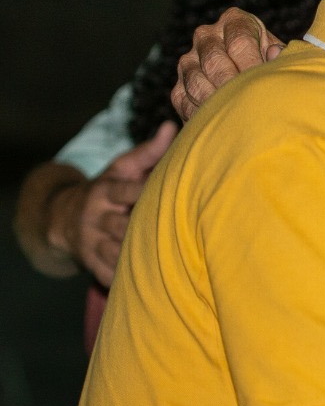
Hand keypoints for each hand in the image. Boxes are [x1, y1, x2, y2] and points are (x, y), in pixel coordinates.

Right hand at [48, 122, 176, 286]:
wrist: (63, 217)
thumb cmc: (108, 189)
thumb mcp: (122, 168)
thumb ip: (148, 151)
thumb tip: (171, 126)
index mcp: (105, 190)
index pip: (124, 191)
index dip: (144, 193)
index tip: (170, 193)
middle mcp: (95, 216)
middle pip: (122, 225)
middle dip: (146, 229)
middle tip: (178, 233)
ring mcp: (90, 241)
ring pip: (116, 252)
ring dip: (139, 257)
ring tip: (170, 259)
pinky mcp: (90, 262)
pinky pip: (109, 273)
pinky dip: (127, 278)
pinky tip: (152, 279)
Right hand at [171, 7, 282, 120]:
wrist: (254, 89)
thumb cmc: (273, 71)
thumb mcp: (283, 59)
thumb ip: (282, 56)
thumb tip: (274, 53)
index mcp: (235, 21)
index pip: (240, 41)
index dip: (253, 65)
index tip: (264, 84)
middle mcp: (207, 36)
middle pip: (215, 61)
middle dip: (234, 86)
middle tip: (249, 104)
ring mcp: (189, 62)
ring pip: (197, 82)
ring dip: (217, 101)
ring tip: (236, 115)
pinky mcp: (179, 88)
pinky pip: (184, 101)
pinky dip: (202, 113)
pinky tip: (219, 121)